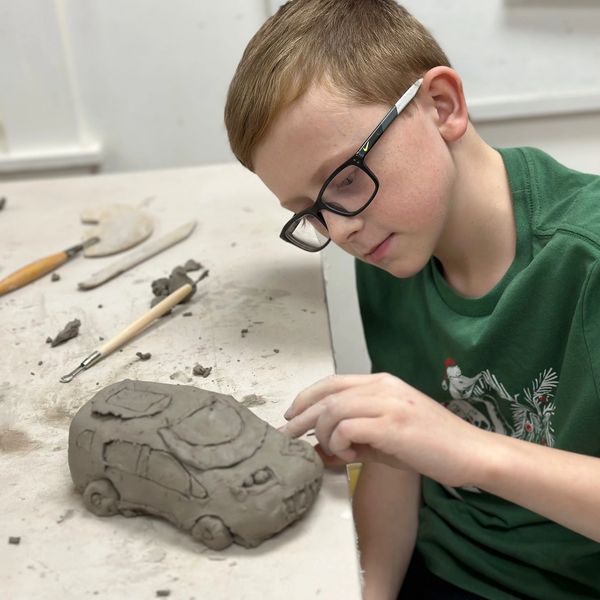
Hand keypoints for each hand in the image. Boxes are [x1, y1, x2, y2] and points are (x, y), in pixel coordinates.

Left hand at [282, 373, 490, 487]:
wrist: (470, 453)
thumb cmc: (430, 446)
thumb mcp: (385, 439)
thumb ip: (352, 438)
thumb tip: (318, 447)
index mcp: (382, 382)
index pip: (333, 382)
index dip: (307, 397)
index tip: (291, 414)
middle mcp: (382, 386)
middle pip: (327, 395)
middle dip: (301, 417)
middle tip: (288, 436)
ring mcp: (388, 403)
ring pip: (333, 410)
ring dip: (323, 433)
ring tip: (334, 451)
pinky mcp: (392, 424)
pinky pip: (347, 428)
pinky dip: (339, 443)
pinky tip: (349, 455)